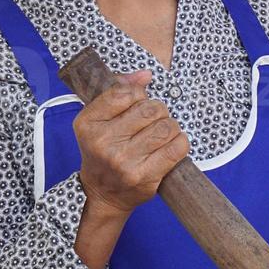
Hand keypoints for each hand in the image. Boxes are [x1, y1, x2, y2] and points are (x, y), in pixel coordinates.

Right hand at [73, 69, 190, 215]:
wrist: (102, 193)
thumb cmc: (103, 151)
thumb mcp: (99, 119)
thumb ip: (119, 91)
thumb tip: (146, 75)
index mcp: (88, 123)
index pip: (125, 93)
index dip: (137, 96)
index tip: (136, 105)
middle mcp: (103, 142)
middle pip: (150, 108)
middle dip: (157, 111)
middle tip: (152, 121)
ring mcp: (124, 161)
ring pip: (166, 126)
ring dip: (170, 127)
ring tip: (162, 133)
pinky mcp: (145, 177)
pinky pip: (177, 147)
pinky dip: (180, 142)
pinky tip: (171, 145)